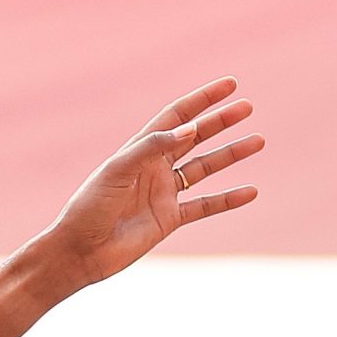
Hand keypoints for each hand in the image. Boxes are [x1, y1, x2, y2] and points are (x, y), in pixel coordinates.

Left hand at [38, 77, 261, 289]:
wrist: (78, 252)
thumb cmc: (89, 208)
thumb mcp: (117, 171)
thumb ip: (151, 147)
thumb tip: (189, 129)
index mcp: (138, 151)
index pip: (176, 117)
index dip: (201, 100)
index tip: (229, 84)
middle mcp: (153, 168)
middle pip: (194, 138)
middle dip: (220, 122)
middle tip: (247, 107)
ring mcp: (163, 193)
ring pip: (204, 168)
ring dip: (230, 154)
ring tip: (258, 141)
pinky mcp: (169, 219)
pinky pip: (205, 205)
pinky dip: (227, 199)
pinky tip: (250, 192)